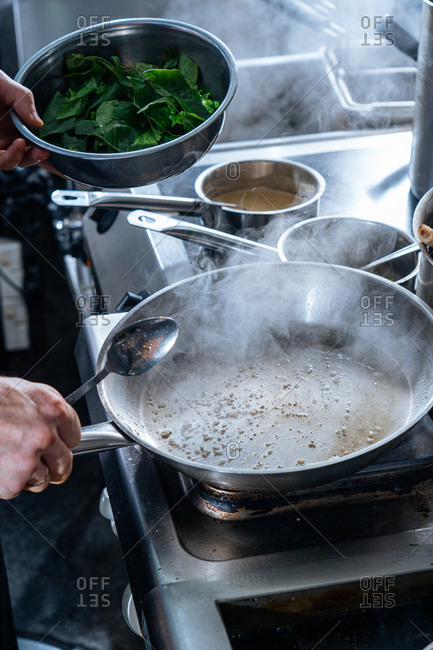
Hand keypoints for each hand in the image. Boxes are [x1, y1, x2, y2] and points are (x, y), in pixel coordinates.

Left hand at [0, 70, 48, 170]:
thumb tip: (39, 123)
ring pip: (16, 162)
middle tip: (46, 152)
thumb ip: (24, 99)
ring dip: (27, 159)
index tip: (69, 160)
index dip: (55, 155)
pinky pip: (2, 160)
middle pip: (29, 156)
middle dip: (40, 159)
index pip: (39, 142)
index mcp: (18, 123)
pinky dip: (12, 157)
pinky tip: (18, 146)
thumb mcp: (6, 84)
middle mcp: (9, 136)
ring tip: (30, 147)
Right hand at [0, 377, 80, 498]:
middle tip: (40, 463)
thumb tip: (55, 423)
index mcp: (52, 410)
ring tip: (8, 458)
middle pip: (65, 462)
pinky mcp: (13, 482)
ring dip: (29, 475)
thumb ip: (44, 409)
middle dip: (53, 465)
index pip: (74, 435)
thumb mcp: (22, 391)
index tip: (58, 445)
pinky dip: (8, 482)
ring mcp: (29, 460)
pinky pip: (18, 489)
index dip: (63, 442)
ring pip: (43, 479)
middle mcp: (45, 435)